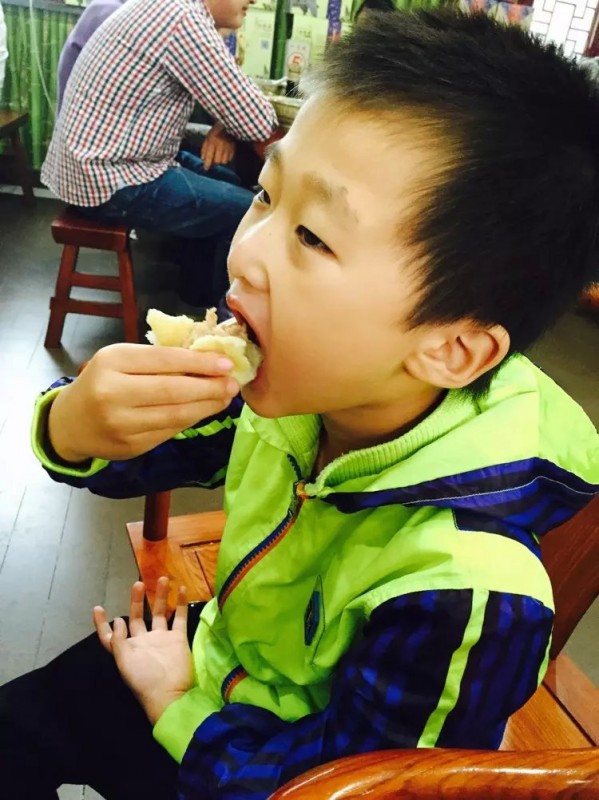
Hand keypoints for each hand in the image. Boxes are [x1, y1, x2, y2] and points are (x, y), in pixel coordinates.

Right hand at [47, 343, 238, 462]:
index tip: (226, 363)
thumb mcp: (121, 359)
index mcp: (112, 362)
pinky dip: (191, 420)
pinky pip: (169, 431)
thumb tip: (207, 359)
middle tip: (233, 384)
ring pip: (175, 415)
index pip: (164, 360)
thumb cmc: (102, 382)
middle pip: (173, 390)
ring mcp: (121, 423)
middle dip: (209, 387)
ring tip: (225, 397)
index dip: (199, 362)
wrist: (70, 423)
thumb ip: (157, 359)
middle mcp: (113, 393)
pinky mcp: (131, 446)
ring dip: (207, 406)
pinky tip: (205, 411)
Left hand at [94, 577, 193, 724]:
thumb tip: (119, 619)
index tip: (99, 607)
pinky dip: (181, 604)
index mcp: (126, 649)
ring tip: (163, 579)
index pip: (110, 634)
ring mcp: (161, 639)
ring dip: (160, 596)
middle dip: (137, 600)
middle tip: (138, 584)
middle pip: (137, 616)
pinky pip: (179, 618)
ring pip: (159, 613)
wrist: (171, 695)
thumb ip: (119, 640)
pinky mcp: (178, 639)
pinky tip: (181, 589)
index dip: (103, 623)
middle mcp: (143, 641)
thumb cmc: (143, 680)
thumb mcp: (124, 662)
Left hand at [201, 122, 236, 170]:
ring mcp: (228, 148)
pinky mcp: (233, 149)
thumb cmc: (216, 131)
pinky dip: (226, 158)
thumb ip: (204, 148)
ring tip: (219, 156)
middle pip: (217, 161)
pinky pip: (229, 159)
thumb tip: (203, 158)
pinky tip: (225, 154)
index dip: (207, 164)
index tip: (206, 168)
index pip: (209, 156)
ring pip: (224, 161)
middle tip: (213, 160)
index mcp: (212, 141)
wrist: (228, 125)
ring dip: (221, 161)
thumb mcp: (207, 137)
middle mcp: (220, 146)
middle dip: (214, 162)